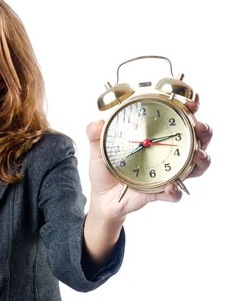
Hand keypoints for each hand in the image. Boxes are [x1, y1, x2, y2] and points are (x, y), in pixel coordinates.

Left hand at [86, 93, 211, 220]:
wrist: (102, 197)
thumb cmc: (107, 168)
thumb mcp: (98, 148)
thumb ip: (95, 134)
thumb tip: (96, 123)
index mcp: (156, 135)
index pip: (179, 117)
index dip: (190, 107)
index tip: (191, 103)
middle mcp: (168, 152)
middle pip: (198, 139)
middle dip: (204, 130)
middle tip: (198, 126)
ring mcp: (168, 172)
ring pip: (197, 166)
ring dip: (202, 160)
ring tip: (197, 156)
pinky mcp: (161, 192)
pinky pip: (175, 193)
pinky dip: (175, 191)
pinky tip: (171, 187)